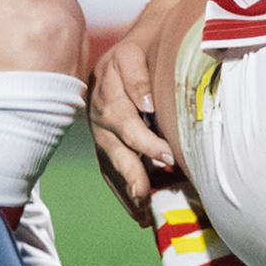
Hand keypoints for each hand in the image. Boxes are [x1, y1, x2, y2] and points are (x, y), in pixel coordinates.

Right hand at [88, 35, 180, 221]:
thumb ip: (138, 75)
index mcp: (110, 86)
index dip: (144, 135)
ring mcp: (100, 130)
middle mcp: (101, 112)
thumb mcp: (135, 52)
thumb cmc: (137, 53)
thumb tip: (146, 104)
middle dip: (132, 168)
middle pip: (115, 143)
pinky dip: (124, 192)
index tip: (165, 150)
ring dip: (126, 186)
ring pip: (110, 162)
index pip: (126, 113)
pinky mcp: (103, 144)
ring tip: (142, 211)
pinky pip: (110, 170)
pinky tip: (139, 212)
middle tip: (145, 191)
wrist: (122, 53)